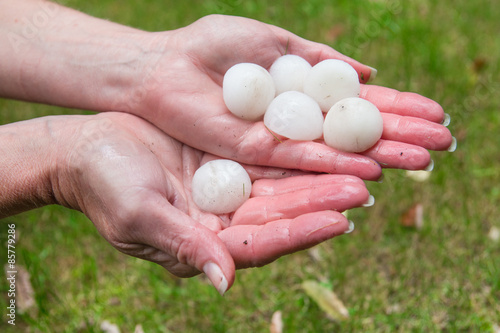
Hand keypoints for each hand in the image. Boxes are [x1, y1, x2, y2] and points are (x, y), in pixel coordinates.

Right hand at [52, 112, 368, 293]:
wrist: (87, 148)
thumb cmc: (103, 186)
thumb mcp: (139, 217)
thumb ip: (184, 247)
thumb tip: (225, 283)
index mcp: (205, 243)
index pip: (262, 244)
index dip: (300, 233)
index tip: (339, 221)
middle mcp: (223, 219)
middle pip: (282, 214)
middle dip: (323, 202)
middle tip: (364, 187)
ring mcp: (227, 189)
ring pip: (282, 186)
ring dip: (319, 177)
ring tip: (359, 166)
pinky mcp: (226, 161)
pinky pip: (267, 157)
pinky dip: (295, 153)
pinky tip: (325, 144)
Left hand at [119, 15, 453, 178]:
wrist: (163, 68)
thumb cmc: (211, 49)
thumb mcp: (274, 44)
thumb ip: (318, 59)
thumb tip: (369, 71)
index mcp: (304, 94)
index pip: (360, 105)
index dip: (398, 109)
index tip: (435, 114)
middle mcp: (297, 124)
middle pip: (356, 133)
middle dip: (399, 137)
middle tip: (443, 144)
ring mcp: (280, 141)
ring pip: (337, 152)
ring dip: (380, 156)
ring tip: (422, 161)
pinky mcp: (258, 155)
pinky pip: (304, 161)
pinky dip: (337, 165)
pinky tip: (371, 171)